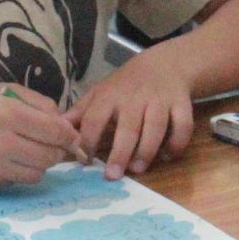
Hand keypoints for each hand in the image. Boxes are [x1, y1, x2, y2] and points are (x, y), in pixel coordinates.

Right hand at [0, 84, 86, 187]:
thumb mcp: (4, 89)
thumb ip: (39, 104)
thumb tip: (65, 125)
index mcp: (8, 114)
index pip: (55, 133)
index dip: (69, 135)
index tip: (70, 134)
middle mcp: (1, 143)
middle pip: (50, 157)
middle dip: (57, 151)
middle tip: (50, 143)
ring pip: (37, 175)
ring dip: (40, 164)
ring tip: (29, 149)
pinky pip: (16, 181)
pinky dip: (19, 171)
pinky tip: (7, 157)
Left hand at [65, 48, 195, 177]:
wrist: (165, 64)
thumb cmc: (126, 84)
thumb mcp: (100, 93)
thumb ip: (81, 113)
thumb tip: (55, 129)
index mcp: (110, 96)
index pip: (95, 118)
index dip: (88, 140)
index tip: (84, 161)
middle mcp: (135, 98)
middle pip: (128, 127)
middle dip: (120, 153)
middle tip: (112, 175)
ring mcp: (160, 101)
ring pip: (156, 128)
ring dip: (147, 151)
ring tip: (138, 169)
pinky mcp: (181, 104)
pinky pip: (182, 126)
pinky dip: (176, 143)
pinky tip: (167, 156)